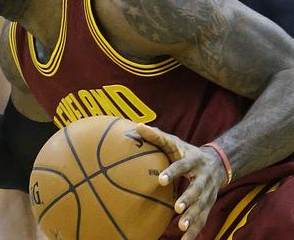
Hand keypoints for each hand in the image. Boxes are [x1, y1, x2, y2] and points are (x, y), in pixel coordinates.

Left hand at [136, 124, 227, 239]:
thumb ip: (157, 136)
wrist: (218, 162)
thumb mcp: (175, 142)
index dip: (172, 172)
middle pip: (197, 189)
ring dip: (193, 217)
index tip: (161, 180)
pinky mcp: (209, 204)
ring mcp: (208, 192)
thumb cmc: (187, 151)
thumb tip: (137, 126)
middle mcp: (203, 177)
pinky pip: (203, 219)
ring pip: (202, 206)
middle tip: (177, 208)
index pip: (182, 166)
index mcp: (194, 160)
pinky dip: (195, 230)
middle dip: (188, 199)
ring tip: (182, 226)